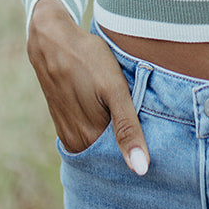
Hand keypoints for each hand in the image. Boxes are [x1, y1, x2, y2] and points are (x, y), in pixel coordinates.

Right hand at [26, 0, 149, 175]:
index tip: (157, 146)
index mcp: (88, 138)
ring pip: (98, 146)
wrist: (51, 39)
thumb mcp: (115, 90)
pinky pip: (88, 136)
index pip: (122, 161)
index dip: (140, 153)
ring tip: (130, 122)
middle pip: (109, 155)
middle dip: (127, 148)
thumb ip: (128, 129)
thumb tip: (140, 169)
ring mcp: (66, 133)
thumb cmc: (87, 59)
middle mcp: (75, 142)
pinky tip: (111, 116)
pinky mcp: (62, 122)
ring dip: (114, 139)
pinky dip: (102, 131)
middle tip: (147, 130)